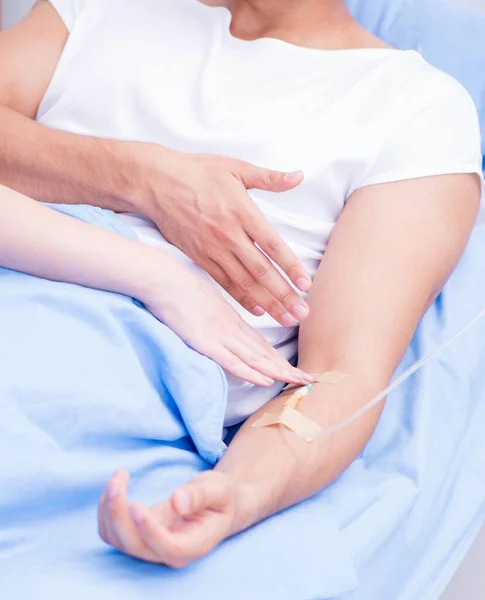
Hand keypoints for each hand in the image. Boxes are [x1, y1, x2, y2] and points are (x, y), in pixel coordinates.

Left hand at [98, 470, 248, 567]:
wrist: (217, 504)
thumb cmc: (220, 497)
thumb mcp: (218, 489)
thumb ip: (200, 495)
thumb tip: (177, 501)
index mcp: (194, 545)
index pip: (167, 547)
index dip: (148, 530)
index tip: (136, 503)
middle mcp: (169, 553)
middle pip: (135, 546)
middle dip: (119, 513)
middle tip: (118, 478)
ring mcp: (151, 547)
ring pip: (118, 540)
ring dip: (110, 508)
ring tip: (119, 475)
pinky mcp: (138, 537)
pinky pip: (112, 532)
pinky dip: (107, 509)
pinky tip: (116, 486)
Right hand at [142, 255, 311, 385]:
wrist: (162, 279)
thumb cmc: (179, 288)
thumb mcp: (205, 302)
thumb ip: (217, 317)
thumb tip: (222, 327)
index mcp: (231, 319)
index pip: (259, 344)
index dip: (277, 358)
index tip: (294, 368)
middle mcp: (231, 328)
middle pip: (263, 352)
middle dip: (285, 368)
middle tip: (308, 380)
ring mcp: (220, 335)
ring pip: (254, 358)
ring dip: (276, 371)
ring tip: (297, 382)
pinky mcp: (205, 342)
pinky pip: (231, 360)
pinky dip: (249, 371)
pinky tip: (264, 380)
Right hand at [144, 150, 311, 326]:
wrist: (156, 182)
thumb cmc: (197, 172)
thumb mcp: (235, 167)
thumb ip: (269, 177)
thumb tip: (298, 176)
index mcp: (242, 212)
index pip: (273, 245)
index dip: (290, 267)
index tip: (306, 285)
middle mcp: (228, 234)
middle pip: (261, 270)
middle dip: (284, 295)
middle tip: (302, 313)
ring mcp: (212, 249)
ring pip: (244, 281)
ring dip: (267, 302)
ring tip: (285, 319)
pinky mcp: (199, 257)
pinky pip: (223, 282)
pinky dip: (240, 297)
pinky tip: (257, 310)